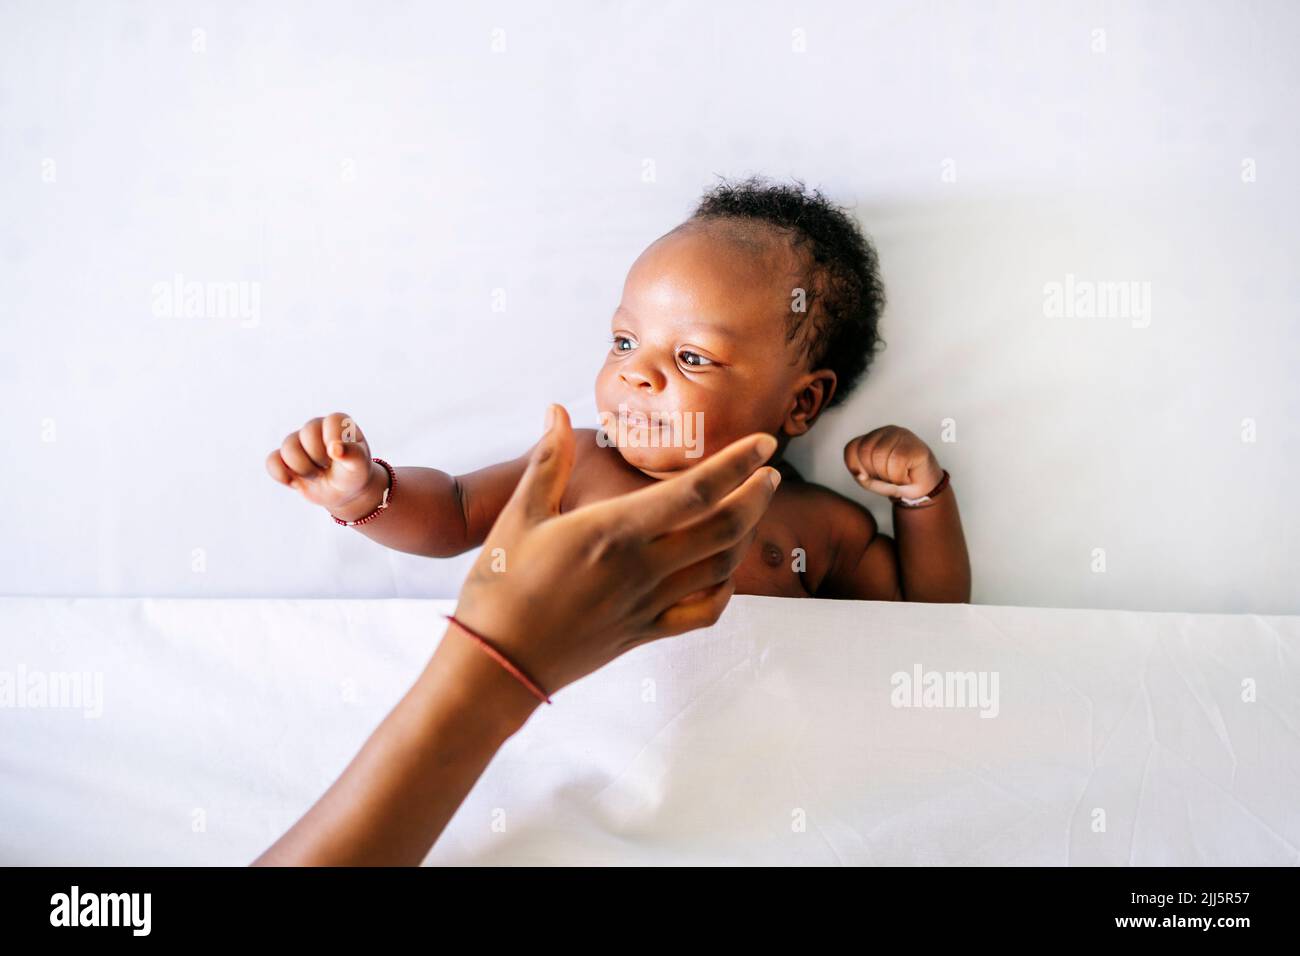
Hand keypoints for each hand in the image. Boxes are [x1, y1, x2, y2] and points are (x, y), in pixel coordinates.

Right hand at [265, 412, 385, 519]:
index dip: (333, 442)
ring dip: (304, 469)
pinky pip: (272, 461)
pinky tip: (295, 482)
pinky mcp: (283, 459)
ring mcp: (297, 442)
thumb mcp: (359, 465)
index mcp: (336, 422)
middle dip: (319, 458)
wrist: (344, 492)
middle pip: (305, 434)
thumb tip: (335, 449)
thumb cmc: (354, 473)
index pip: (330, 422)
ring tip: (317, 475)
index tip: (341, 456)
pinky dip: (281, 475)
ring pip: (288, 448)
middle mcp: (314, 427)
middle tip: (330, 467)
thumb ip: (353, 454)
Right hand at [451, 404, 781, 696]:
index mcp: (614, 532)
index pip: (696, 492)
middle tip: (769, 471)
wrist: (497, 665)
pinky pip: (703, 612)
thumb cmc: (500, 588)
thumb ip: (547, 462)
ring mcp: (648, 604)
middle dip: (756, 496)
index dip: (737, 465)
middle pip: (724, 529)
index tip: (762, 443)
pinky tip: (725, 570)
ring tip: (753, 508)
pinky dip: (725, 588)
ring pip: (721, 568)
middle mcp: (642, 568)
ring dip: (746, 535)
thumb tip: (556, 412)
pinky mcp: (645, 631)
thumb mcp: (518, 517)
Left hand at [843, 425, 943, 499]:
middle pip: (865, 452)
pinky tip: (906, 477)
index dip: (857, 467)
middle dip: (874, 473)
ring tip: (898, 477)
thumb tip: (860, 475)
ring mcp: (901, 435)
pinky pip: (896, 462)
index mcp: (872, 437)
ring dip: (888, 476)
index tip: (870, 476)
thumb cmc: (897, 480)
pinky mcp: (914, 445)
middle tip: (888, 478)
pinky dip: (899, 478)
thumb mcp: (874, 482)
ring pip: (880, 456)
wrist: (924, 488)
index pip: (852, 448)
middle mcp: (886, 431)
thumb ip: (863, 478)